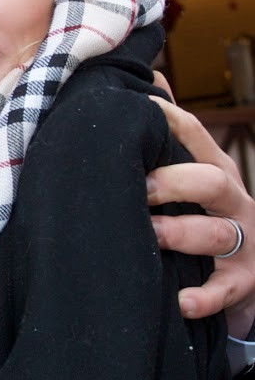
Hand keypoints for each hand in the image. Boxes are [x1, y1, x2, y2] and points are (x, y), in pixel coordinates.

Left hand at [147, 98, 254, 335]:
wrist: (253, 276)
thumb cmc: (208, 216)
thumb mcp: (198, 175)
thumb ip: (175, 135)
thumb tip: (150, 78)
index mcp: (216, 171)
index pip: (195, 136)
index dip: (169, 119)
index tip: (136, 110)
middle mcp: (234, 202)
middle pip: (212, 180)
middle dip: (174, 181)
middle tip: (137, 185)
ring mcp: (243, 243)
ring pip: (216, 233)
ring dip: (181, 233)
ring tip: (149, 234)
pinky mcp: (242, 284)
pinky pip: (225, 291)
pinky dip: (204, 297)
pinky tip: (182, 300)